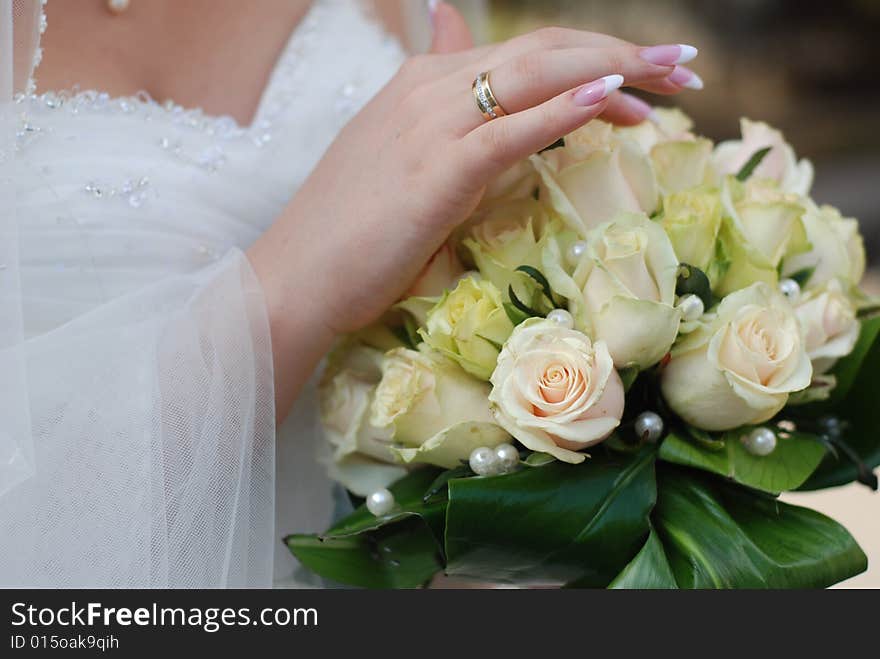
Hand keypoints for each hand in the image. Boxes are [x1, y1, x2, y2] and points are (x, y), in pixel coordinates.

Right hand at [248, 2, 700, 414]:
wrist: (296, 277)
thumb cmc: (349, 232)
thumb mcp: (397, 157)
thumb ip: (438, 112)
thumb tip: (457, 51)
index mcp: (422, 82)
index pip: (526, 51)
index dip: (594, 53)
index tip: (647, 75)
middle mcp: (429, 89)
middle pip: (545, 50)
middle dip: (623, 51)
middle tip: (686, 68)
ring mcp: (432, 126)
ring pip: (538, 77)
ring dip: (615, 70)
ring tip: (675, 80)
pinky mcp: (437, 173)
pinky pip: (511, 130)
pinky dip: (564, 111)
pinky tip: (610, 98)